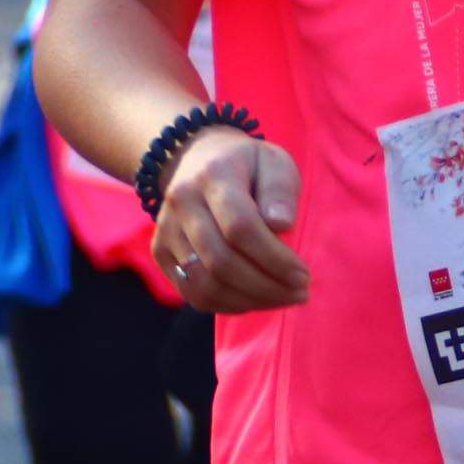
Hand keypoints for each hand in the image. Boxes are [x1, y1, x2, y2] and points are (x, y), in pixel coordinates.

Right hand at [155, 130, 309, 311]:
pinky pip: (191, 291)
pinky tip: (255, 300)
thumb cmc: (247, 165)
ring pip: (204, 283)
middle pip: (220, 261)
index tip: (303, 274)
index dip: (274, 258)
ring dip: (249, 301)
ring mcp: (166, 230)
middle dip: (266, 286)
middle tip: (299, 293)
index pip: (240, 227)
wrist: (196, 158)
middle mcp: (182, 203)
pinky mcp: (160, 252)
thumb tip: (282, 225)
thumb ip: (280, 190)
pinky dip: (226, 304)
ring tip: (282, 299)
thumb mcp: (274, 162)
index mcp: (213, 175)